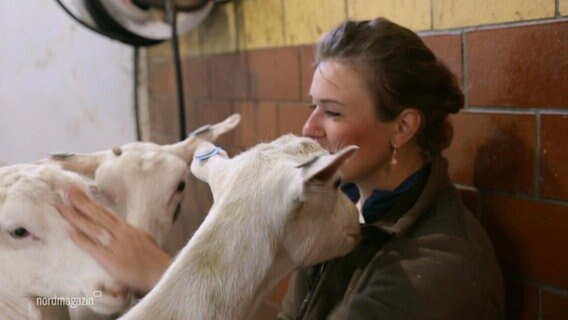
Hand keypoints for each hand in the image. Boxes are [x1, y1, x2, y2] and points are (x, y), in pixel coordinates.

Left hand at [57, 185, 171, 293]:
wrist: (163, 273)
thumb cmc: (155, 261)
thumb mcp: (144, 241)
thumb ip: (131, 235)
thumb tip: (123, 230)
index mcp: (129, 229)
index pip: (106, 213)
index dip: (91, 202)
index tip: (79, 192)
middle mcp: (122, 233)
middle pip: (98, 214)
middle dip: (80, 201)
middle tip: (66, 189)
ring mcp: (116, 245)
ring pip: (93, 227)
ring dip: (75, 216)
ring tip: (61, 206)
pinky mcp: (112, 260)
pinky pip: (93, 247)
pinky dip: (81, 239)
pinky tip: (70, 231)